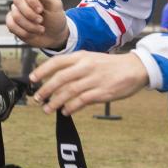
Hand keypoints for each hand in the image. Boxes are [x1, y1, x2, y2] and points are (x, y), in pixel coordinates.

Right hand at [6, 0, 68, 48]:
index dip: (32, 0)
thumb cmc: (55, 18)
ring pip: (15, 16)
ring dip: (30, 26)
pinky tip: (32, 34)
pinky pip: (11, 26)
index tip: (41, 10)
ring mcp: (16, 11)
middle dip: (30, 14)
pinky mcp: (12, 23)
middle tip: (41, 21)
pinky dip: (23, 32)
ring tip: (41, 29)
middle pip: (17, 1)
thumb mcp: (54, 6)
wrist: (54, 35)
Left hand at [30, 51, 148, 115]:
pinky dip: (71, 107)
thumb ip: (74, 67)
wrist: (135, 68)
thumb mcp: (91, 59)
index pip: (57, 62)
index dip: (42, 70)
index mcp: (82, 56)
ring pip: (69, 91)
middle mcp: (86, 66)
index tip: (32, 79)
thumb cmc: (110, 65)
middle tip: (37, 98)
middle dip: (46, 89)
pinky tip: (65, 111)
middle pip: (60, 78)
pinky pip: (81, 101)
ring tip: (48, 109)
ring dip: (55, 102)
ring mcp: (94, 79)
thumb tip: (55, 79)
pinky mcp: (102, 92)